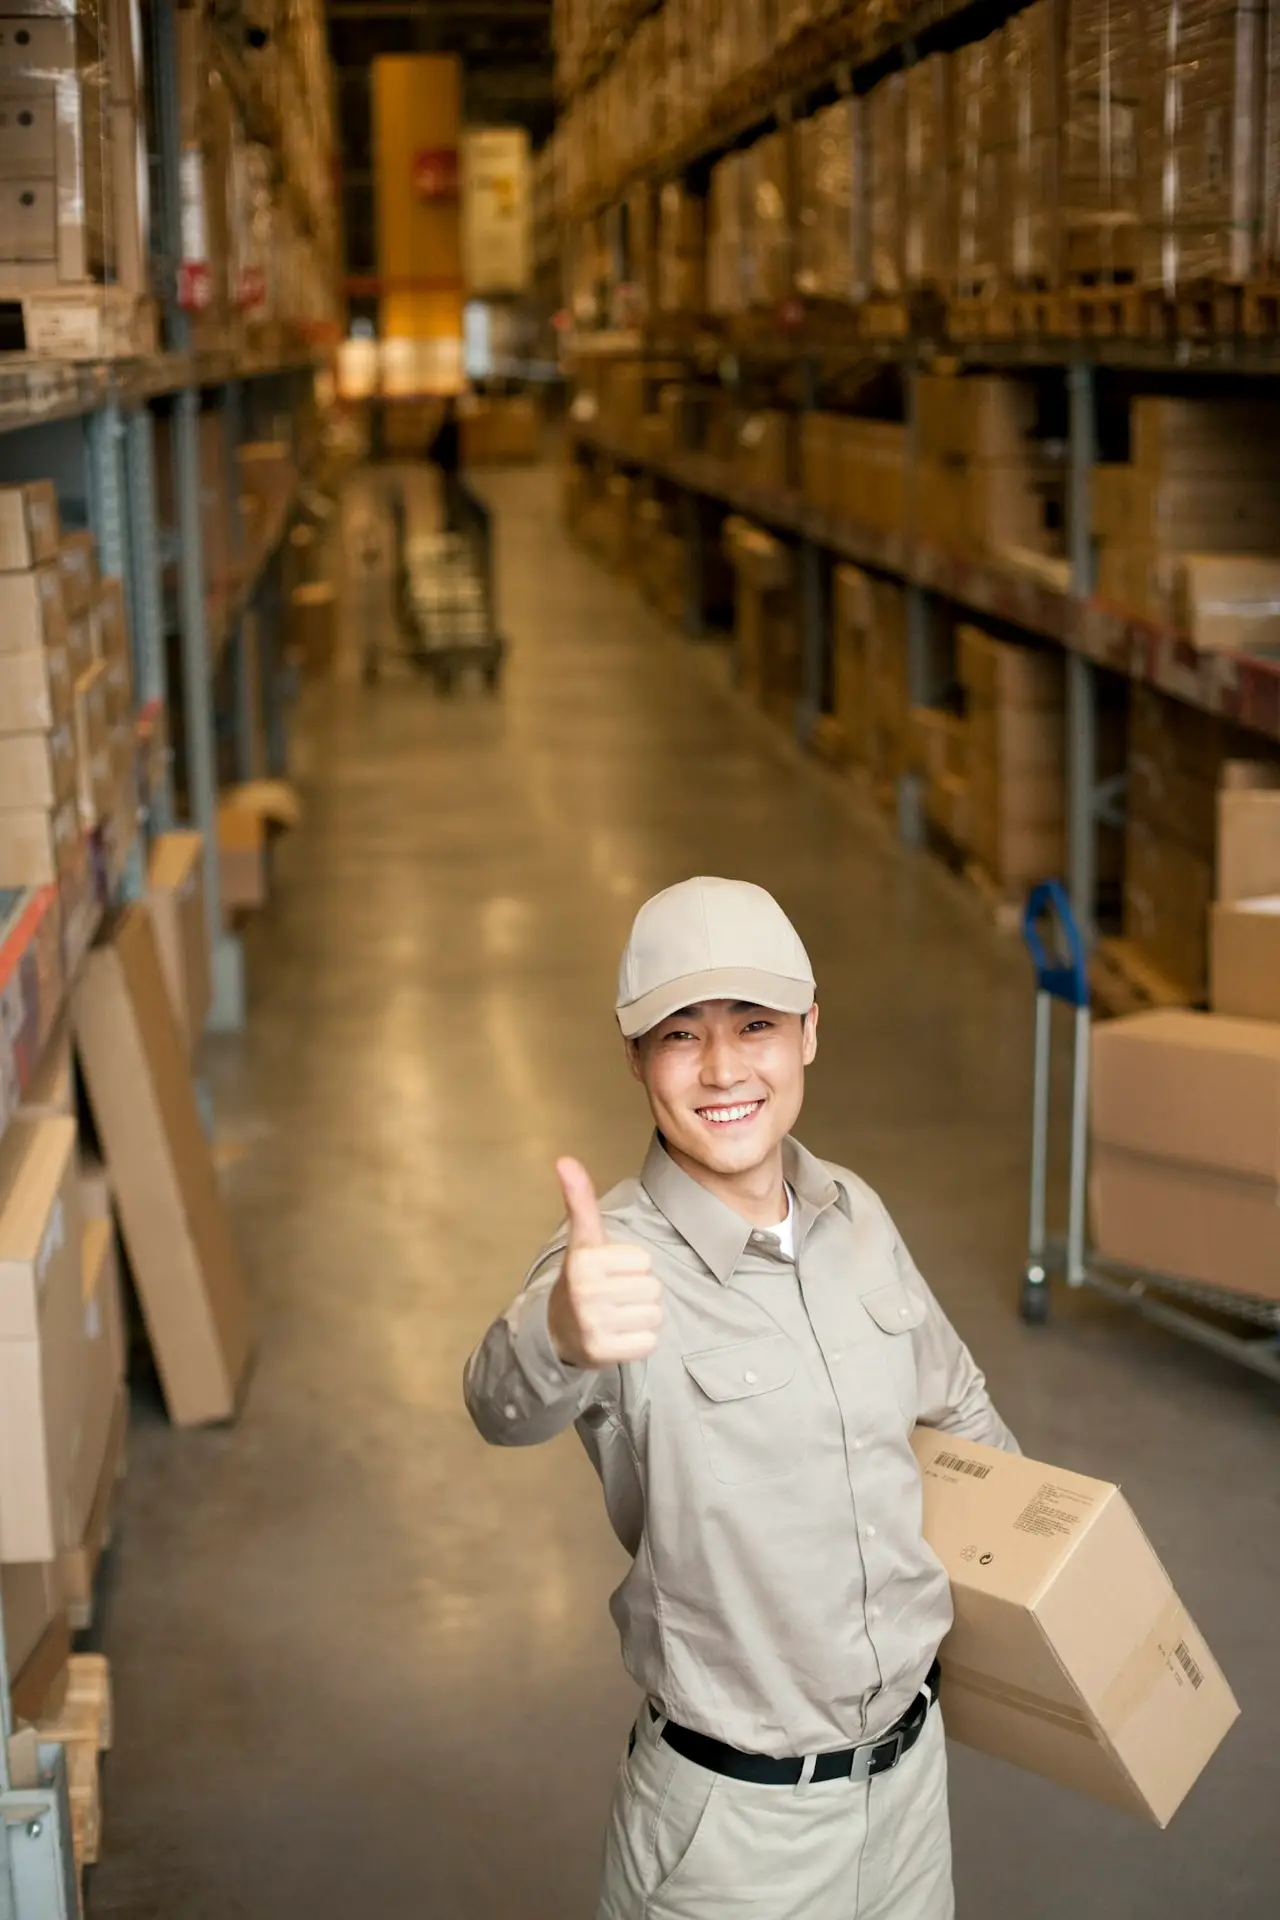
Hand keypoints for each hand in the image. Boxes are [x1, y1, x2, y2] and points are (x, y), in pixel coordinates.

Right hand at [546, 1157, 663, 1368]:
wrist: (558, 1330)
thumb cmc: (581, 1278)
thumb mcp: (583, 1240)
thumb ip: (580, 1200)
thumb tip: (564, 1159)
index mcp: (584, 1261)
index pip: (645, 1262)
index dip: (632, 1267)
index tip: (609, 1272)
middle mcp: (586, 1293)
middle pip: (653, 1288)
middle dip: (638, 1292)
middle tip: (613, 1296)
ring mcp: (594, 1324)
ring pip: (654, 1315)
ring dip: (640, 1317)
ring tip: (615, 1315)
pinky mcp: (603, 1352)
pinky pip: (649, 1342)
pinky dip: (639, 1341)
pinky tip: (617, 1335)